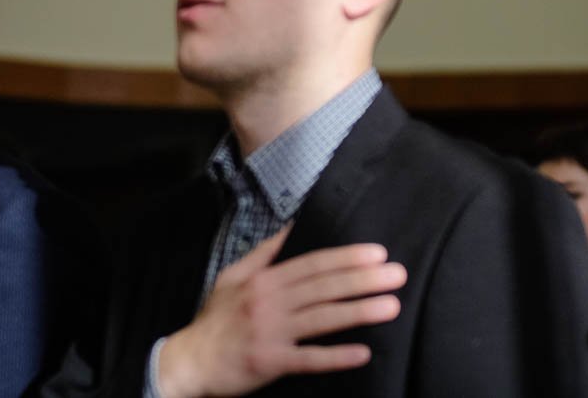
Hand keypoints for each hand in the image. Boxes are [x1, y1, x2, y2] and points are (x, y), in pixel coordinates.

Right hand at [157, 227, 405, 396]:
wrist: (188, 361)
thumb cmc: (217, 318)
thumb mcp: (235, 276)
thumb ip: (267, 252)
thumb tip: (293, 224)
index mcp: (266, 280)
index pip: (314, 264)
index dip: (347, 258)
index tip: (378, 253)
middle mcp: (270, 302)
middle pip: (324, 287)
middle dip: (363, 280)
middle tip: (398, 274)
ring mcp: (270, 333)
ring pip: (322, 319)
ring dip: (358, 311)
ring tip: (392, 306)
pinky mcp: (269, 362)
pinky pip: (307, 359)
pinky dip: (335, 356)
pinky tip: (363, 353)